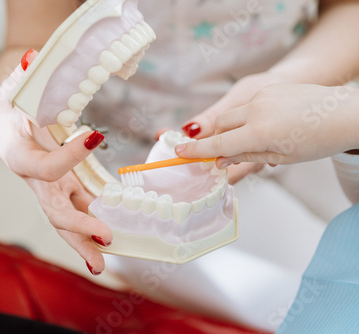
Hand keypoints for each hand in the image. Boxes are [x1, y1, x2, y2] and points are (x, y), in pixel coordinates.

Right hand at [0, 50, 111, 274]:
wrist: (8, 124)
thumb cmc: (11, 106)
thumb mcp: (14, 88)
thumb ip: (22, 76)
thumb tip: (33, 56)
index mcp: (18, 155)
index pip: (42, 166)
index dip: (66, 157)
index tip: (95, 136)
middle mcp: (34, 180)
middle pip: (52, 210)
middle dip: (77, 225)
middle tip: (105, 237)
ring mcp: (50, 188)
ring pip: (65, 221)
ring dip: (84, 243)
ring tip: (103, 265)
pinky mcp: (64, 188)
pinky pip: (78, 211)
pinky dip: (91, 229)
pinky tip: (109, 245)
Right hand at [175, 84, 358, 166]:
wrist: (344, 112)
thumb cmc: (317, 139)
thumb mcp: (281, 156)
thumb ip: (246, 155)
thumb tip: (221, 160)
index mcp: (259, 132)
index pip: (218, 144)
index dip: (197, 151)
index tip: (179, 152)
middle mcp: (256, 110)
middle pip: (221, 125)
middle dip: (218, 138)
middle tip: (224, 152)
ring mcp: (262, 96)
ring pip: (233, 114)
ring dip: (233, 127)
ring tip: (255, 137)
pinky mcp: (269, 89)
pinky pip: (247, 106)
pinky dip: (248, 117)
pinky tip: (269, 123)